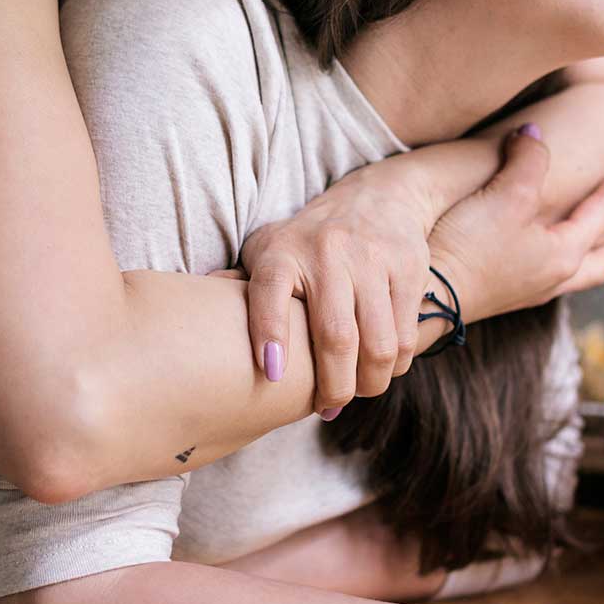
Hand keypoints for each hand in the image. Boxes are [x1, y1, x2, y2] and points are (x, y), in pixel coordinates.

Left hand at [238, 158, 438, 418]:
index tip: (271, 373)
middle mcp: (327, 252)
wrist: (377, 197)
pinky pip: (405, 336)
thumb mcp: (268, 248)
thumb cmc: (307, 239)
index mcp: (282, 251)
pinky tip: (380, 370)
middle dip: (333, 386)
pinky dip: (395, 366)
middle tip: (326, 406)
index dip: (270, 333)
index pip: (270, 291)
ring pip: (378, 344)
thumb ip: (240, 284)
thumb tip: (196, 320)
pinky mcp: (408, 270)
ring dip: (369, 383)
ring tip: (356, 392)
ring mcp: (371, 260)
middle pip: (335, 336)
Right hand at [424, 126, 603, 322]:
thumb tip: (534, 136)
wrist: (425, 298)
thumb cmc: (469, 247)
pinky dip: (558, 266)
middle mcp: (553, 277)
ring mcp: (525, 289)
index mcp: (566, 253)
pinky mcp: (499, 294)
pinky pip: (545, 278)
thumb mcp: (505, 195)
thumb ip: (528, 161)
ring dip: (593, 261)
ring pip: (575, 274)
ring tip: (599, 254)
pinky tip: (542, 262)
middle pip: (601, 262)